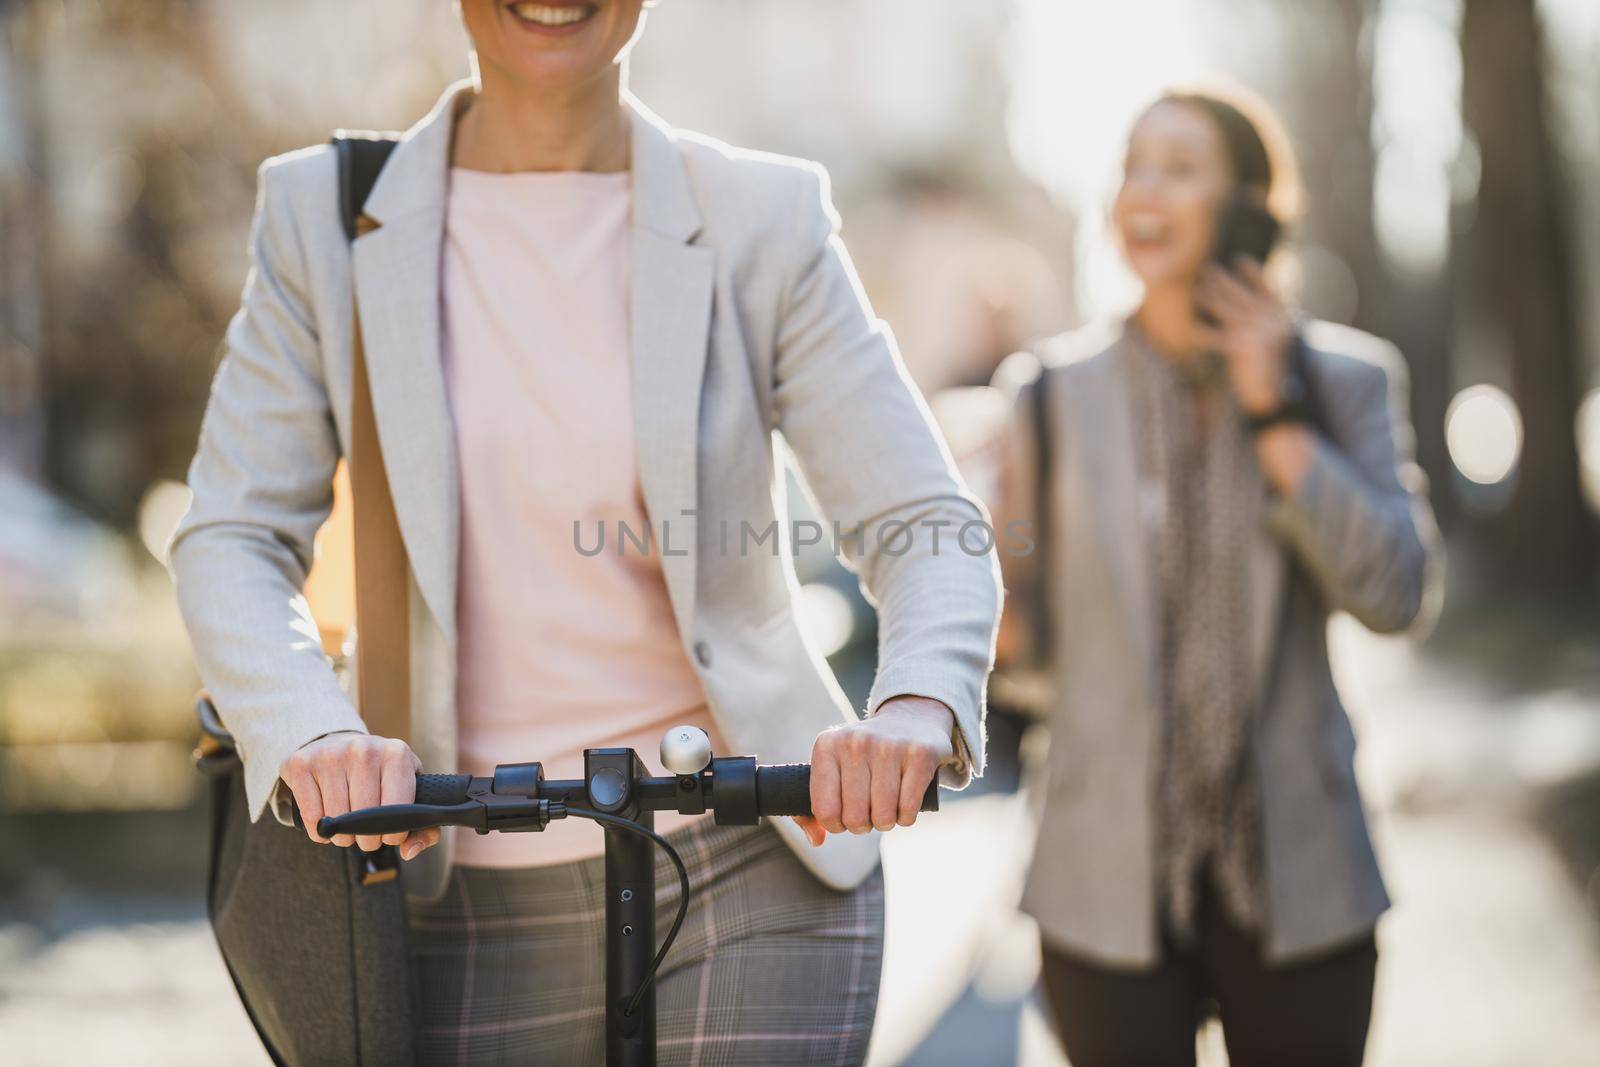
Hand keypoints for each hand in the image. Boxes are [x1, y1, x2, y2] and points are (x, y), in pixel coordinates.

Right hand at [279, 732, 441, 860]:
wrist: (339, 745)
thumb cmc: (379, 776)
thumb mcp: (408, 792)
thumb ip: (423, 827)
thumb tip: (409, 851)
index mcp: (397, 754)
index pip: (398, 810)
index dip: (394, 834)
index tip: (390, 835)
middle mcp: (364, 749)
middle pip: (365, 818)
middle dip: (367, 838)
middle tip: (366, 833)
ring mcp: (331, 754)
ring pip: (337, 821)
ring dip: (343, 836)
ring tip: (348, 825)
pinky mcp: (302, 764)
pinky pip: (313, 817)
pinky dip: (319, 831)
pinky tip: (327, 821)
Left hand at [793, 695, 954, 845]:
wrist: (912, 720)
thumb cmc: (865, 756)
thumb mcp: (834, 769)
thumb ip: (815, 809)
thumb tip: (816, 840)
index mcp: (827, 746)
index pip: (824, 810)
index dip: (836, 825)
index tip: (845, 817)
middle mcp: (855, 741)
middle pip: (855, 818)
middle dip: (863, 825)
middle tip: (869, 812)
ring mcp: (888, 746)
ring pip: (883, 817)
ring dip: (886, 822)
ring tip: (887, 807)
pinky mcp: (919, 754)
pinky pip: (908, 810)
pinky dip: (906, 817)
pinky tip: (904, 803)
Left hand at [1194, 258, 1293, 415]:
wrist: (1274, 399)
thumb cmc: (1271, 370)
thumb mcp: (1274, 341)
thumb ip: (1263, 321)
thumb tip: (1244, 302)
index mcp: (1283, 317)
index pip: (1268, 287)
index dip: (1253, 273)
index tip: (1239, 258)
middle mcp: (1272, 321)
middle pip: (1242, 294)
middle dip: (1223, 281)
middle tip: (1206, 267)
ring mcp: (1258, 332)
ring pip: (1227, 309)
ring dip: (1209, 298)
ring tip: (1195, 288)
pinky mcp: (1242, 347)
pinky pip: (1216, 337)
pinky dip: (1203, 334)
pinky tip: (1191, 330)